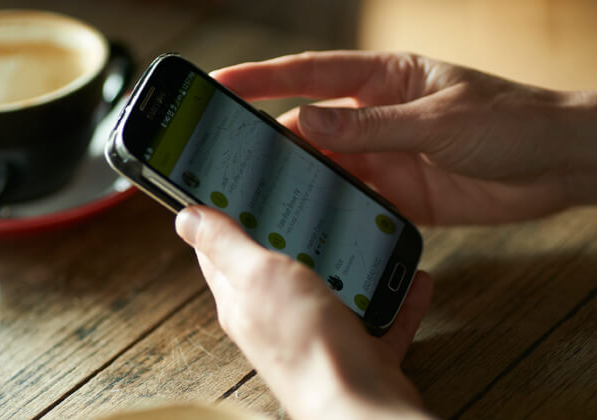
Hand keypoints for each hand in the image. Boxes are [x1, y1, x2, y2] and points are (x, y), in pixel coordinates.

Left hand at [176, 206, 433, 419]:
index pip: (219, 250)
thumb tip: (187, 216)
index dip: (220, 215)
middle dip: (289, 230)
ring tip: (361, 227)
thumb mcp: (258, 277)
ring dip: (345, 259)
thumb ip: (225, 245)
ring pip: (329, 287)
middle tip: (305, 195)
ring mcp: (316, 332)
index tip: (234, 186)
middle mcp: (274, 316)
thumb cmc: (305, 344)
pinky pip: (376, 314)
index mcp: (242, 297)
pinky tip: (410, 278)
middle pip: (276, 265)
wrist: (359, 404)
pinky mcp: (355, 347)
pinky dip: (393, 296)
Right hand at [212, 51, 596, 224]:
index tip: (216, 83)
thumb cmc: (510, 121)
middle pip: (307, 127)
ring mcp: (383, 157)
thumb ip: (371, 127)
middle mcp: (375, 117)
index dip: (258, 78)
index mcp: (382, 80)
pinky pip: (350, 201)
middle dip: (266, 141)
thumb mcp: (437, 120)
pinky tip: (306, 223)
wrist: (559, 165)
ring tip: (257, 199)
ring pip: (324, 168)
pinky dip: (328, 211)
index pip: (308, 75)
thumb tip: (308, 124)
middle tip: (222, 159)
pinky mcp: (396, 194)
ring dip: (296, 183)